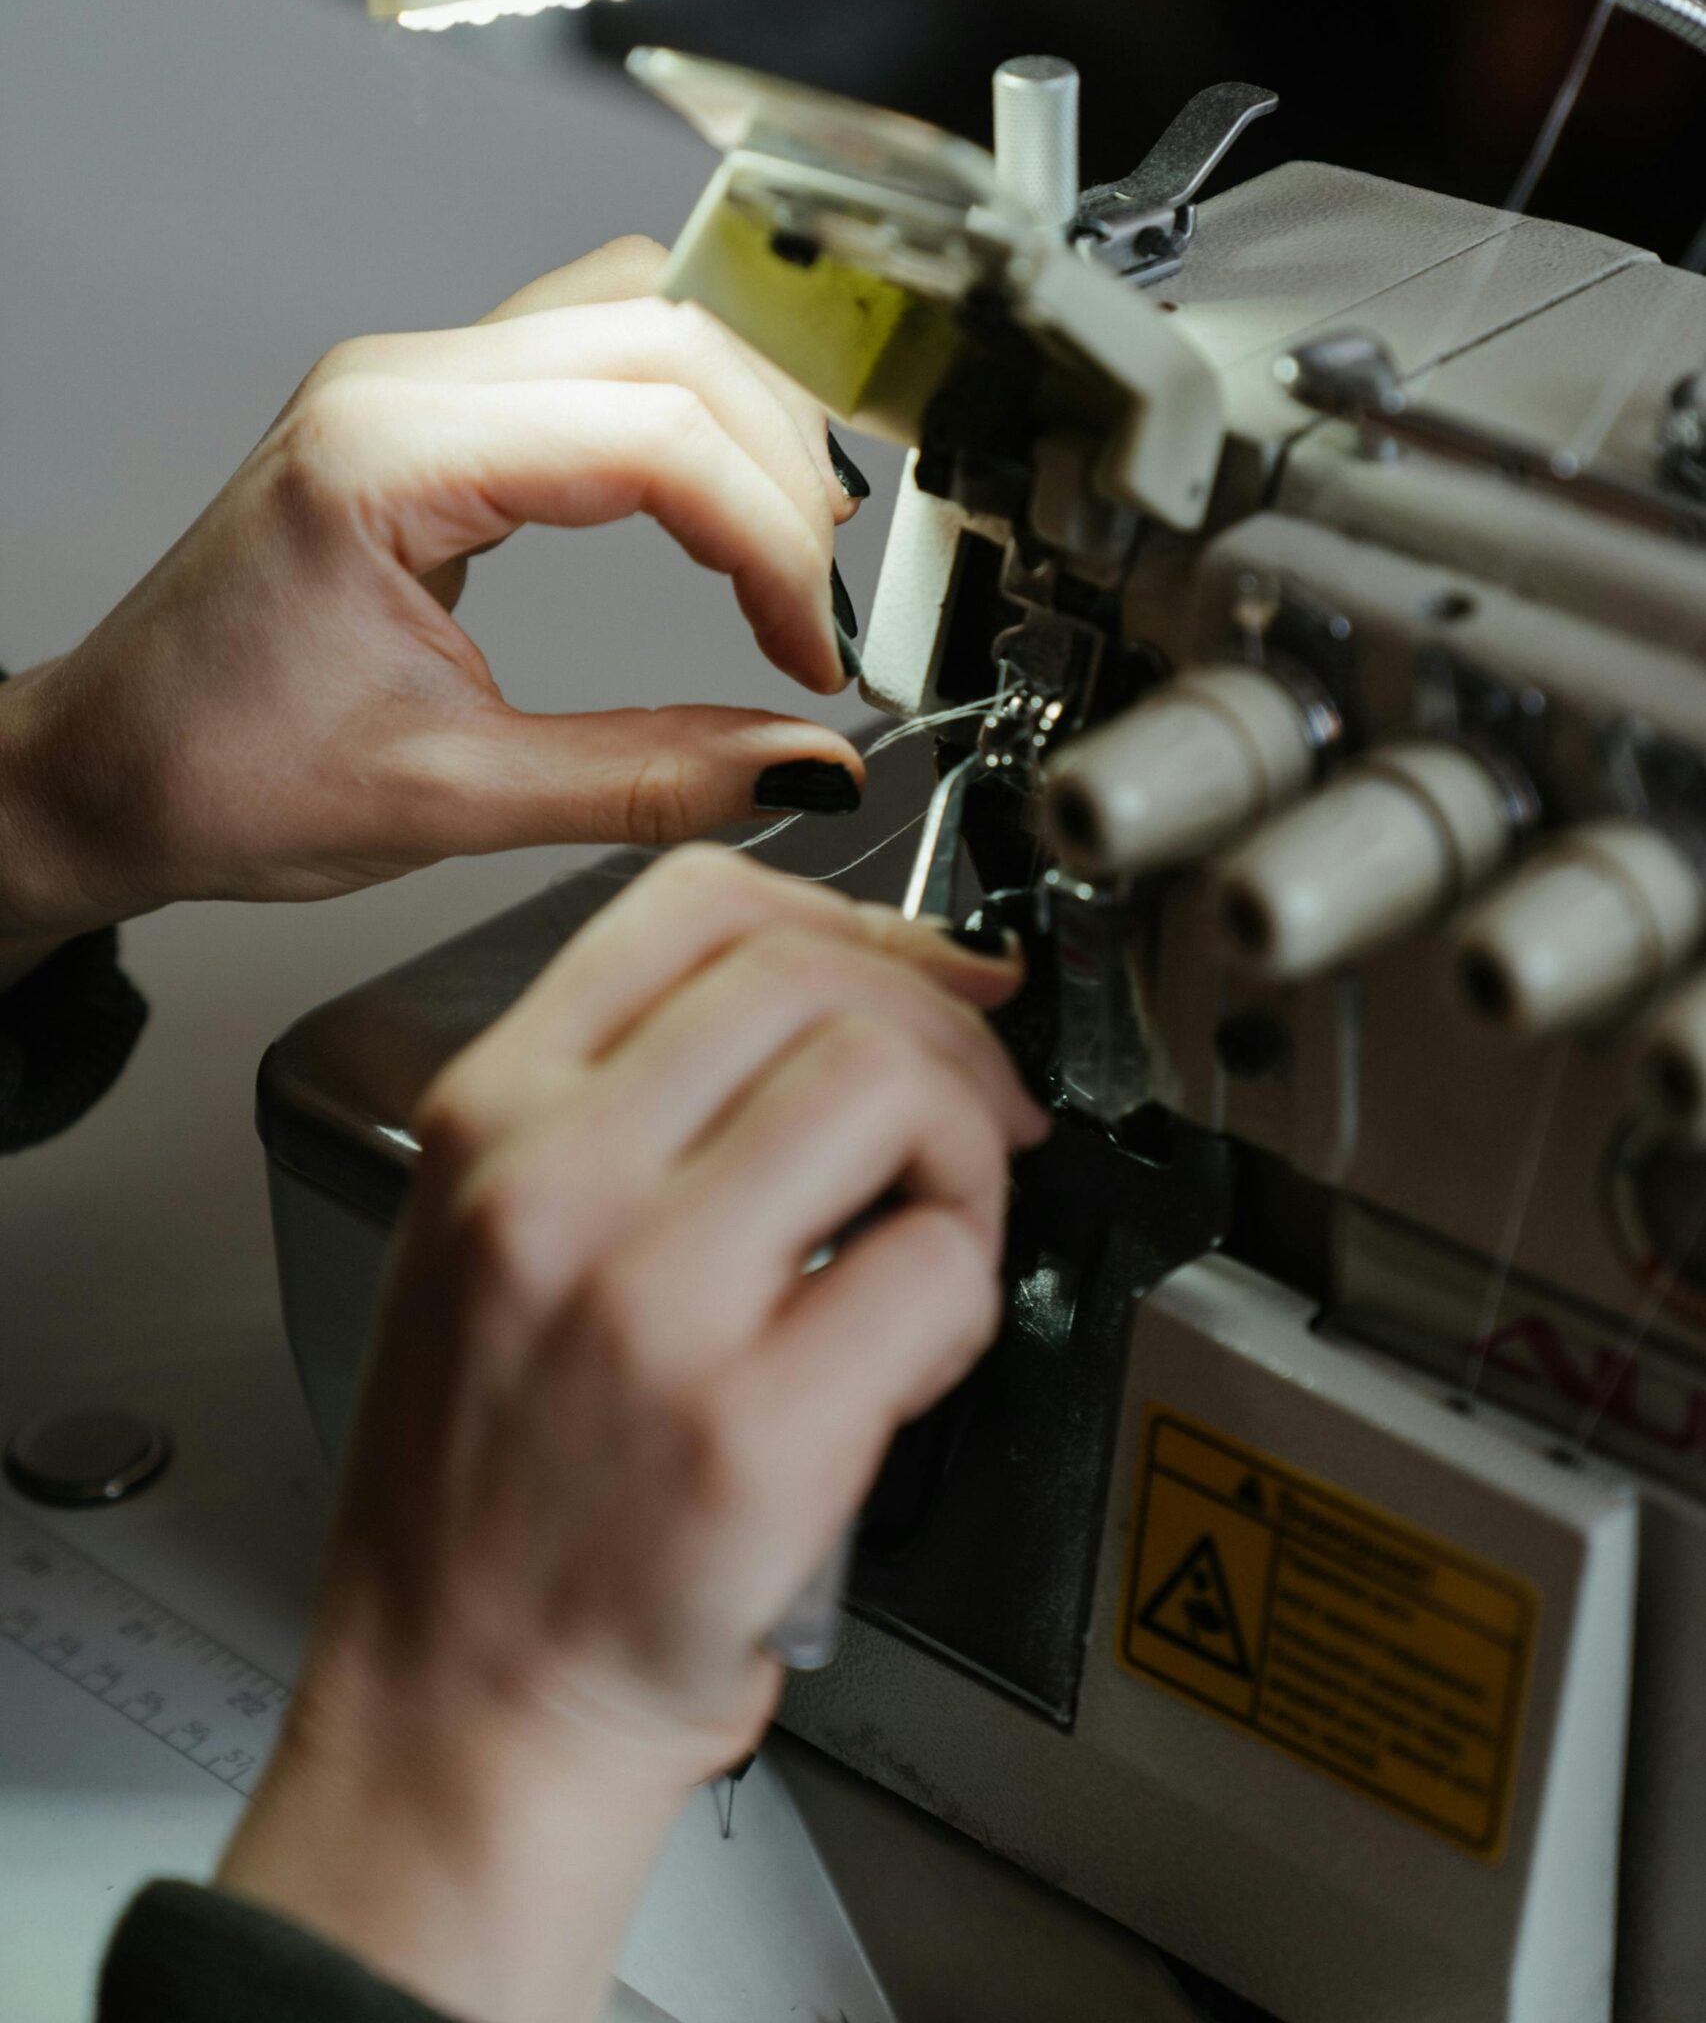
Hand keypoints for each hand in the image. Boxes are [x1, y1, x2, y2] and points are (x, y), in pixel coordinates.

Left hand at [0, 238, 863, 949]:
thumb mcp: (448, 800)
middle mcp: (398, 381)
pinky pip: (593, 341)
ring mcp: (411, 377)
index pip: (649, 437)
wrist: (101, 767)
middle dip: (777, 469)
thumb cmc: (214, 774)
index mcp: (383, 458)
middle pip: (665, 340)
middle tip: (814, 605)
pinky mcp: (428, 402)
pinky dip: (685, 404)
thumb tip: (805, 768)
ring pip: (639, 313)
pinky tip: (719, 488)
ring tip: (793, 540)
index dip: (766, 544)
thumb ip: (647, 777)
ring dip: (743, 414)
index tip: (811, 653)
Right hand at [219, 847, 1045, 2022]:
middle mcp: (554, 1186)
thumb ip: (633, 1094)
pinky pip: (935, 1268)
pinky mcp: (749, 1433)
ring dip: (968, 1148)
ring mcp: (648, 1306)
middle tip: (977, 1109)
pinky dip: (971, 1288)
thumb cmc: (487, 1476)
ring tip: (942, 1226)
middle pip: (813, 977)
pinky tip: (922, 1344)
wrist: (462, 1697)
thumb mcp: (488, 1226)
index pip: (695, 904)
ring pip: (887, 1090)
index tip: (929, 968)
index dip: (857, 915)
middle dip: (943, 1028)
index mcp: (490, 1116)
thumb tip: (852, 995)